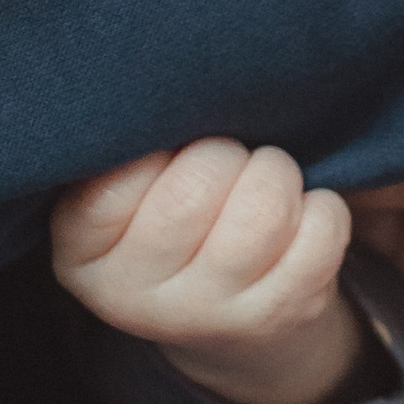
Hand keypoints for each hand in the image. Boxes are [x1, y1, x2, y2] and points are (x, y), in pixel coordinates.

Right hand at [55, 136, 363, 403]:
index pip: (115, 180)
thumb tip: (174, 84)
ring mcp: (208, 314)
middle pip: (197, 187)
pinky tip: (298, 215)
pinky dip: (320, 206)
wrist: (218, 319)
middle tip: (223, 159)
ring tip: (263, 180)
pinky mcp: (279, 316)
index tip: (167, 150)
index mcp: (83, 254)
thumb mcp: (123, 187)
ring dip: (274, 173)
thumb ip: (132, 145)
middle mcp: (134, 296)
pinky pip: (321, 230)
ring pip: (264, 209)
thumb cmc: (167, 218)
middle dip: (223, 152)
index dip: (157, 144)